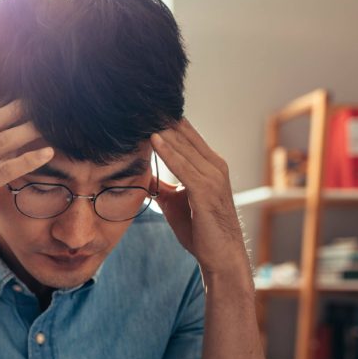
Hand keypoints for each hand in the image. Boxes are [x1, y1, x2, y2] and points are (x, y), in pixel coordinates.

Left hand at [149, 118, 249, 278]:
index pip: (185, 135)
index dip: (165, 121)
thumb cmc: (199, 230)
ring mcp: (213, 177)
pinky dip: (169, 152)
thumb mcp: (174, 202)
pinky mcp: (206, 190)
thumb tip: (143, 177)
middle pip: (184, 134)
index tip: (142, 109)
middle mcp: (214, 166)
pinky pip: (184, 166)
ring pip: (184, 146)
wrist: (219, 256)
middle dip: (162, 120)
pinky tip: (154, 139)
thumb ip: (161, 186)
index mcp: (209, 165)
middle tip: (138, 103)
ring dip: (162, 130)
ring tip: (142, 114)